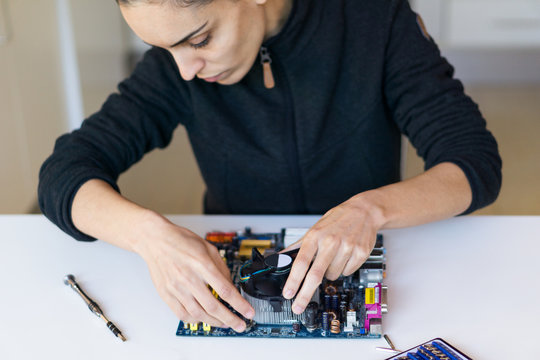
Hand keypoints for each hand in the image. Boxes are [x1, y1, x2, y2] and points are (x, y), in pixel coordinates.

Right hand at [134, 217, 253, 331]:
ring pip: (198, 314)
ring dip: (214, 322)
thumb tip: (230, 286)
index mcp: (202, 264)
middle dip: (230, 319)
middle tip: (240, 325)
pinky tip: (203, 318)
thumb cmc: (181, 241)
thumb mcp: (208, 248)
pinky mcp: (166, 294)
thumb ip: (221, 267)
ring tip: (224, 323)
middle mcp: (189, 278)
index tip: (248, 311)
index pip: (225, 290)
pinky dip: (195, 320)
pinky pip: (182, 314)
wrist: (155, 240)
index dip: (239, 304)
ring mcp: (176, 288)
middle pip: (213, 307)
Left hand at [282, 193, 384, 313]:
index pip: (301, 262)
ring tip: (333, 257)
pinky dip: (343, 269)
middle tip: (297, 307)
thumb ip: (298, 245)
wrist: (364, 211)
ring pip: (332, 275)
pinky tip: (345, 256)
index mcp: (315, 236)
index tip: (288, 293)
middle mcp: (330, 242)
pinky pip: (347, 272)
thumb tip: (280, 258)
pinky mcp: (360, 253)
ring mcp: (346, 248)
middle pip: (315, 275)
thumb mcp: (314, 228)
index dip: (293, 280)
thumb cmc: (337, 220)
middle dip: (305, 294)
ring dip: (329, 273)